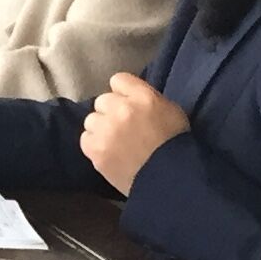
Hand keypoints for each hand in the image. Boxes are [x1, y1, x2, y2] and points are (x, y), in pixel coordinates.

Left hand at [80, 72, 187, 194]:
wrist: (169, 179)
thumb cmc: (175, 144)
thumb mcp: (170, 111)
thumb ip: (146, 98)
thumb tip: (127, 96)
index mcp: (143, 97)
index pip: (118, 79)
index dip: (122, 92)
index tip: (128, 103)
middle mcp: (121, 109)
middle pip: (102, 100)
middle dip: (112, 112)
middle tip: (124, 127)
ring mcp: (106, 130)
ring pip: (91, 120)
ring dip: (101, 128)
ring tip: (116, 142)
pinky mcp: (95, 149)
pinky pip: (86, 138)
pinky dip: (95, 144)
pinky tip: (108, 152)